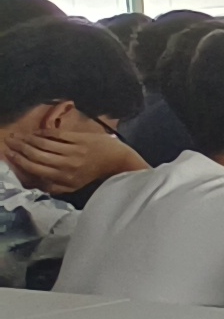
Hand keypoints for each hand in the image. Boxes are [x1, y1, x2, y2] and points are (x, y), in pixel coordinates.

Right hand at [8, 123, 139, 193]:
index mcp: (63, 177)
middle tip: (8, 141)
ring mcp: (73, 150)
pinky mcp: (79, 138)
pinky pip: (56, 135)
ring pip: (44, 143)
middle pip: (36, 154)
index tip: (8, 154)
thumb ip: (53, 186)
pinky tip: (35, 132)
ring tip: (17, 136)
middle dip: (19, 147)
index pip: (35, 168)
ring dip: (28, 139)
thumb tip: (33, 182)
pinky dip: (43, 133)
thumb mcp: (72, 186)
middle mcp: (66, 164)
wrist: (117, 160)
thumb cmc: (92, 174)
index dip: (19, 160)